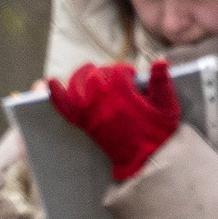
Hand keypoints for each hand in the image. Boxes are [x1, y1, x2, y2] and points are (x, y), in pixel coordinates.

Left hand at [47, 59, 181, 181]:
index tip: (131, 76)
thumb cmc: (159, 132)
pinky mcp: (84, 125)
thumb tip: (159, 60)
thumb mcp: (167, 105)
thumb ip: (162, 82)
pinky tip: (50, 82)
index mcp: (123, 95)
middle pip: (94, 76)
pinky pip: (65, 107)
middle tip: (113, 78)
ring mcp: (90, 113)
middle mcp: (103, 102)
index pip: (117, 71)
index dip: (125, 71)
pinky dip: (56, 95)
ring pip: (77, 86)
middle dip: (104, 72)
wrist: (146, 159)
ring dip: (81, 77)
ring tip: (90, 75)